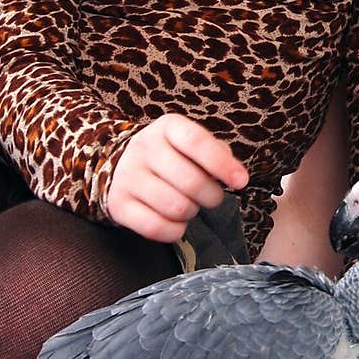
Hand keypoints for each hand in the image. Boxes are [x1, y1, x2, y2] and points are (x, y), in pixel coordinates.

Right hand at [107, 114, 248, 242]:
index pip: (196, 142)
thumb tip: (235, 173)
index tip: (241, 182)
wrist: (121, 164)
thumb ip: (216, 153)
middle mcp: (143, 148)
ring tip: (189, 205)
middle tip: (211, 197)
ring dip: (192, 213)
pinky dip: (174, 231)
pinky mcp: (118, 204)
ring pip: (176, 207)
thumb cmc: (170, 156)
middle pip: (191, 181)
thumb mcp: (190, 144)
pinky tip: (176, 222)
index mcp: (167, 127)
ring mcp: (128, 176)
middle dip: (211, 196)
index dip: (222, 164)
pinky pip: (156, 227)